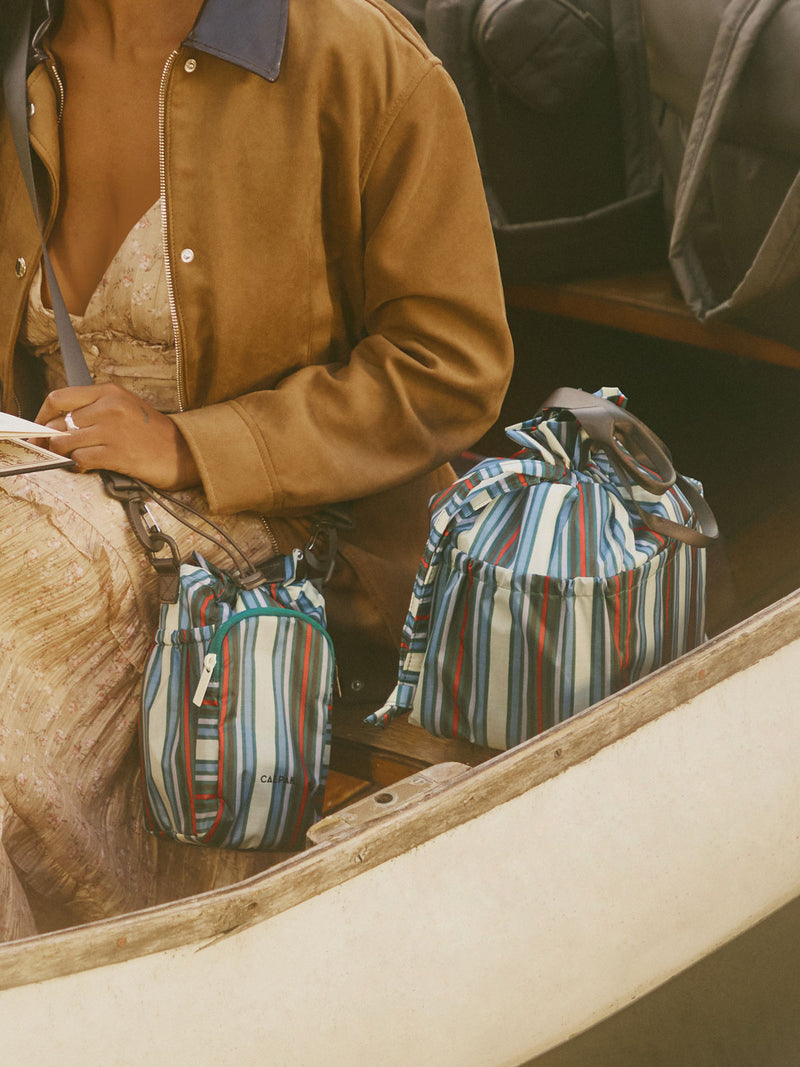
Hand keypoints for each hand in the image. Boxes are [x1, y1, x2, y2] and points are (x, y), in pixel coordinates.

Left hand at [36, 384, 200, 489]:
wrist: (185, 452)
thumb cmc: (154, 433)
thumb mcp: (125, 408)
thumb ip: (94, 410)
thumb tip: (57, 425)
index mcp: (109, 392)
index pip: (59, 398)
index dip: (42, 415)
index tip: (41, 428)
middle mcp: (109, 407)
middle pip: (58, 422)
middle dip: (50, 439)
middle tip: (52, 450)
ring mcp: (113, 430)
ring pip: (65, 442)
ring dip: (63, 454)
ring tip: (72, 458)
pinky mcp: (117, 454)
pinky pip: (81, 459)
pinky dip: (78, 466)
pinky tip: (87, 466)